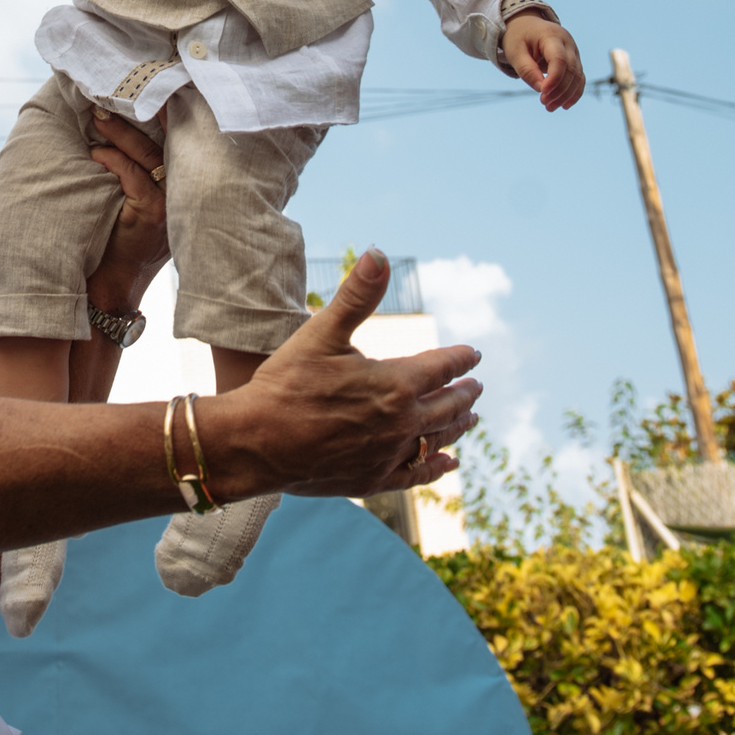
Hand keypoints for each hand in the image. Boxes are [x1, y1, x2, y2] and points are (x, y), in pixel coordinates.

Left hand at [83, 110, 167, 315]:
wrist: (114, 285)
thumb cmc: (118, 240)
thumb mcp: (136, 203)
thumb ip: (138, 173)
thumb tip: (114, 132)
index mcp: (181, 186)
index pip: (175, 142)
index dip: (160, 115)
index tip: (140, 90)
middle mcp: (182, 192)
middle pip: (161, 143)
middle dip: (133, 118)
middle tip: (106, 99)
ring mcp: (169, 203)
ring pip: (146, 156)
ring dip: (119, 134)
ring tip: (97, 117)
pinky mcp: (152, 213)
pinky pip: (132, 176)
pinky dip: (113, 161)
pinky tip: (96, 155)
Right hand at [219, 250, 481, 500]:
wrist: (257, 443)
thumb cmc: (286, 383)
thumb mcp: (321, 332)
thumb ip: (357, 296)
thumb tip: (379, 254)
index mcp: (395, 383)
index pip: (442, 368)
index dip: (460, 359)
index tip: (474, 354)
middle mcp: (401, 421)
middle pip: (448, 406)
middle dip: (465, 393)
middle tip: (477, 386)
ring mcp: (389, 454)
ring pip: (437, 439)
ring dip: (458, 427)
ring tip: (471, 419)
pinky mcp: (374, 479)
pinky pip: (417, 474)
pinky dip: (436, 466)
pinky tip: (448, 463)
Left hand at [504, 12, 584, 111]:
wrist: (526, 25)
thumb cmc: (518, 37)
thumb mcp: (515, 52)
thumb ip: (527, 69)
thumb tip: (541, 89)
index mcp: (551, 35)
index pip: (559, 59)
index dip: (554, 79)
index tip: (542, 93)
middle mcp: (567, 42)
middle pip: (570, 70)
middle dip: (559, 90)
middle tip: (544, 103)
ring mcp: (573, 51)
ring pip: (577, 76)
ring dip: (566, 94)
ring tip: (550, 107)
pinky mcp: (574, 60)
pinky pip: (579, 78)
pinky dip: (574, 92)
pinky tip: (564, 105)